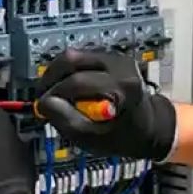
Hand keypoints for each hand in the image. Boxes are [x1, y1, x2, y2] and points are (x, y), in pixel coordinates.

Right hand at [35, 49, 176, 161]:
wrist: (150, 125)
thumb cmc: (123, 136)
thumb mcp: (93, 139)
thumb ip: (67, 120)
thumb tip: (44, 103)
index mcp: (121, 87)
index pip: (77, 82)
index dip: (54, 93)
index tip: (42, 107)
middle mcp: (120, 66)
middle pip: (72, 59)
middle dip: (51, 77)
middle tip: (42, 94)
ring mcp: (117, 58)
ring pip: (74, 55)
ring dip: (58, 72)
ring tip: (52, 91)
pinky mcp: (112, 56)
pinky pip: (82, 57)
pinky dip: (69, 70)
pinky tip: (65, 86)